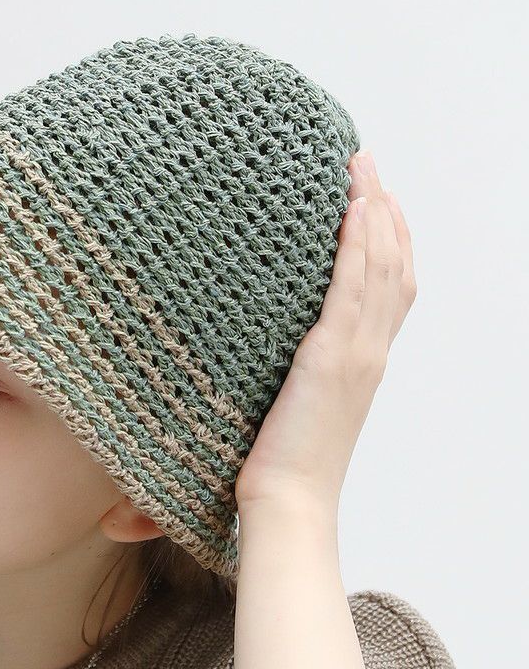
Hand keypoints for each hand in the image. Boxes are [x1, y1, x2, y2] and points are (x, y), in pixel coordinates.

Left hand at [233, 149, 417, 514]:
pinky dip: (357, 247)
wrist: (287, 504)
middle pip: (395, 265)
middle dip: (385, 209)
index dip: (389, 239)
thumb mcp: (296, 406)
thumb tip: (273, 348)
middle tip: (367, 164)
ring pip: (380, 268)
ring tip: (360, 168)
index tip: (374, 199)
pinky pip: (351, 291)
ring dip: (374, 211)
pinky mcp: (329, 359)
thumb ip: (299, 370)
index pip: (391, 287)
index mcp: (365, 361)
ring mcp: (356, 354)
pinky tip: (351, 211)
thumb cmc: (280, 465)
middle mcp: (370, 352)